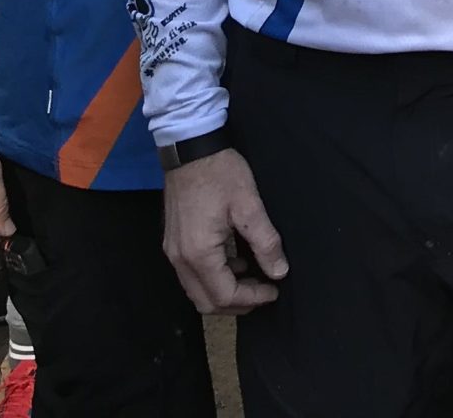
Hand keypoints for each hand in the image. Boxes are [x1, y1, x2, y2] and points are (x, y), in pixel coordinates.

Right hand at [163, 147, 288, 312]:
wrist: (191, 148)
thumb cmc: (221, 174)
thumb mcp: (250, 206)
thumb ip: (265, 242)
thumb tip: (279, 272)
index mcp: (198, 253)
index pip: (223, 295)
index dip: (252, 299)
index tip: (274, 290)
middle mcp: (179, 259)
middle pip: (206, 302)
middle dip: (237, 303)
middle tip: (264, 290)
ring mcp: (173, 251)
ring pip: (197, 290)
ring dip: (224, 291)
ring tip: (253, 276)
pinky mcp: (173, 242)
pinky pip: (192, 274)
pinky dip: (214, 276)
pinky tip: (235, 260)